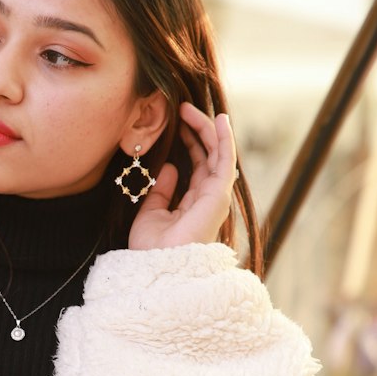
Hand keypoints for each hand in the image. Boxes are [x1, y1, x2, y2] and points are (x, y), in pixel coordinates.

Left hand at [128, 103, 236, 252]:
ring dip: (206, 129)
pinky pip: (225, 160)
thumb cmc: (152, 249)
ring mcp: (216, 197)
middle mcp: (208, 200)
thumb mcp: (151, 213)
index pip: (197, 167)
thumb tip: (169, 167)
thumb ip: (162, 191)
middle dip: (197, 131)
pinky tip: (220, 119)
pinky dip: (224, 139)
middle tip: (182, 109)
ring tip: (190, 109)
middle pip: (208, 157)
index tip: (176, 123)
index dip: (188, 143)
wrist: (157, 266)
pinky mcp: (219, 195)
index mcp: (193, 205)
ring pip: (217, 154)